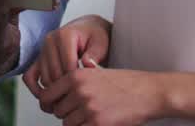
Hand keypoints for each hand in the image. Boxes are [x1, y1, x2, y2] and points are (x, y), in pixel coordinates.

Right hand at [23, 14, 110, 93]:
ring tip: (68, 102)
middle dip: (66, 89)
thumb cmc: (95, 37)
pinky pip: (29, 76)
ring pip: (44, 78)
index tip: (86, 91)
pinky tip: (48, 99)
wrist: (87, 29)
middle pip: (55, 73)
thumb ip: (95, 53)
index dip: (77, 81)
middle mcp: (49, 41)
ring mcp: (42, 50)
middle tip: (78, 100)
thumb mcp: (101, 43)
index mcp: (64, 35)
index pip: (68, 65)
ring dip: (54, 92)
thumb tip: (89, 64)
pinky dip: (35, 89)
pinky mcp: (38, 59)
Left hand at [35, 61, 167, 125]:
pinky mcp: (98, 123)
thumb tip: (54, 99)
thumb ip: (74, 84)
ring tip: (91, 116)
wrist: (148, 92)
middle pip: (57, 110)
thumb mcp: (94, 74)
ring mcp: (88, 108)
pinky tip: (97, 121)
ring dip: (76, 122)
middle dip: (66, 113)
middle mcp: (79, 91)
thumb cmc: (125, 83)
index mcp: (76, 76)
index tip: (52, 106)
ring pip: (67, 123)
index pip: (47, 95)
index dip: (49, 103)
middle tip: (80, 111)